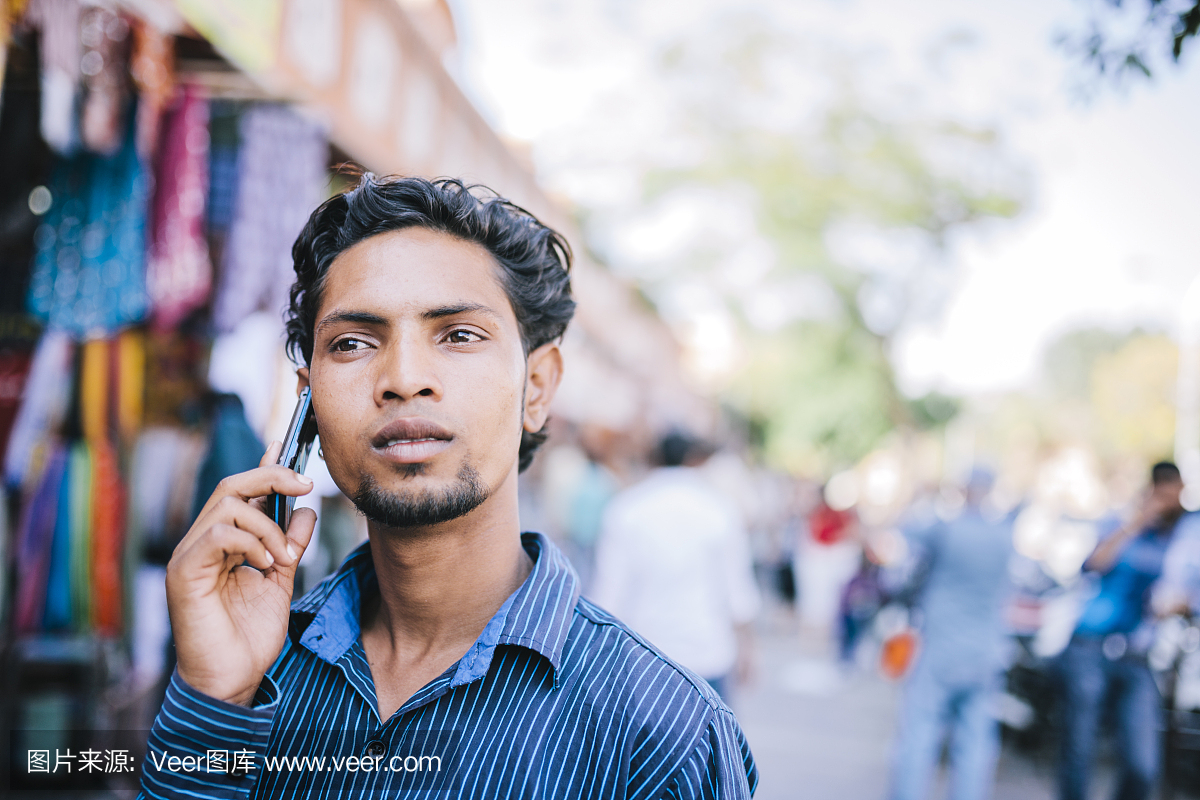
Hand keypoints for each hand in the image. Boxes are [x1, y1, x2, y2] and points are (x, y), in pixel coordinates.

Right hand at [166, 441, 316, 705]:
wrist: (232, 679)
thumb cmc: (250, 635)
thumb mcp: (280, 581)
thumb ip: (290, 545)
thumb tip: (306, 510)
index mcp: (226, 542)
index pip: (243, 492)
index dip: (266, 466)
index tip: (291, 446)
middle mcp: (203, 541)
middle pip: (232, 486)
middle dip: (272, 477)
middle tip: (306, 485)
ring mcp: (190, 554)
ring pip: (227, 505)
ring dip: (267, 524)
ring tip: (283, 557)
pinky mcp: (184, 571)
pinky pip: (216, 532)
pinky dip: (248, 541)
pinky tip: (264, 564)